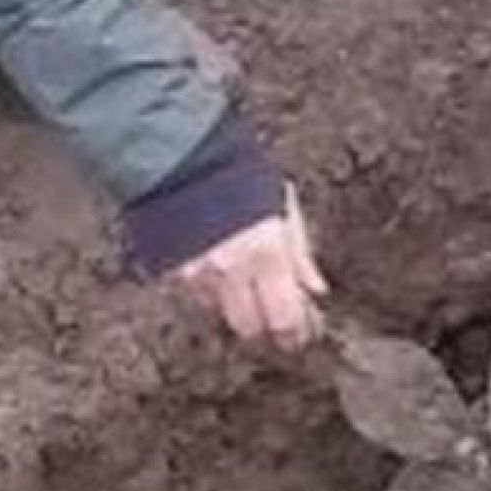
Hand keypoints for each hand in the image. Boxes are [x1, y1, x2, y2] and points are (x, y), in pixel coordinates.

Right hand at [177, 189, 328, 351]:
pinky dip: (219, 298)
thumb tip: (314, 288)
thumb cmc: (241, 174)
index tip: (307, 331)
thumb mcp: (285, 208)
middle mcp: (232, 271)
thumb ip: (300, 254)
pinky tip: (231, 283)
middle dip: (271, 334)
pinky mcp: (176, 272)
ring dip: (245, 316)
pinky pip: (202, 299)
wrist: (189, 157)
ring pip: (225, 318)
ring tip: (259, 302)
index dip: (298, 332)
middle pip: (253, 329)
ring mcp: (200, 274)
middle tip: (285, 328)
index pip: (285, 318)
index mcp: (266, 253)